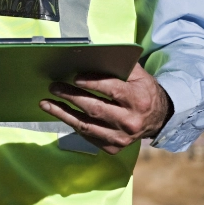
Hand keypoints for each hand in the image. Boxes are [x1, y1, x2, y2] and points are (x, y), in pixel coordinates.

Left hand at [39, 63, 173, 154]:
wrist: (158, 118)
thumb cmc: (143, 91)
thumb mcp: (138, 75)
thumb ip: (119, 65)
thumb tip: (91, 56)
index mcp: (138, 100)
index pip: (112, 90)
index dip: (92, 83)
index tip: (75, 77)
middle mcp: (131, 122)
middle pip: (95, 109)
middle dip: (71, 97)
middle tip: (54, 86)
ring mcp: (122, 139)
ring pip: (86, 126)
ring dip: (63, 113)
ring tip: (46, 103)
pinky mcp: (114, 148)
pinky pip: (87, 136)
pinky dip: (72, 123)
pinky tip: (60, 113)